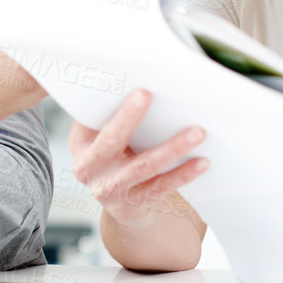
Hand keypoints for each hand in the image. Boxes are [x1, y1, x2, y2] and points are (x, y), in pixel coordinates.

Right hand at [68, 89, 207, 234]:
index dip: (103, 100)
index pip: (88, 117)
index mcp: (81, 142)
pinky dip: (183, 174)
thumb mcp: (105, 137)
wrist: (122, 204)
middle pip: (111, 139)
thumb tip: (143, 78)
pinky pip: (161, 187)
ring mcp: (110, 189)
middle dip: (128, 116)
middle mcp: (89, 167)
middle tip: (146, 94)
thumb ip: (114, 114)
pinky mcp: (132, 204)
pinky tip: (202, 162)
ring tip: (197, 132)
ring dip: (173, 148)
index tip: (120, 81)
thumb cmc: (119, 156)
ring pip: (143, 165)